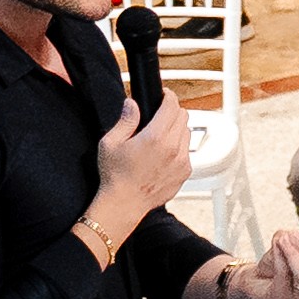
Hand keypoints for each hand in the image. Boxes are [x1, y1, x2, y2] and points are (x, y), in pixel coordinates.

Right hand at [95, 81, 195, 216]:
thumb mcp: (111, 143)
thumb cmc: (115, 176)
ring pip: (187, 133)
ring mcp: (182, 161)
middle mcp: (173, 148)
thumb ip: (125, 120)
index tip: (164, 95)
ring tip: (160, 135)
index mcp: (155, 137)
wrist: (124, 203)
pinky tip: (163, 153)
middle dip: (172, 111)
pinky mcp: (185, 172)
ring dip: (177, 129)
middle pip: (183, 117)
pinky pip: (187, 151)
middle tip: (160, 114)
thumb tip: (132, 104)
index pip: (172, 106)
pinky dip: (179, 147)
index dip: (169, 97)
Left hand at [237, 229, 298, 298]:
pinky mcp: (279, 298)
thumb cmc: (276, 267)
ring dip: (293, 253)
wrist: (255, 282)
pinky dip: (279, 258)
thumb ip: (291, 240)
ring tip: (281, 240)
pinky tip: (275, 248)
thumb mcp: (288, 249)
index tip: (295, 233)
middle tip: (292, 235)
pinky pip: (283, 277)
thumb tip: (287, 235)